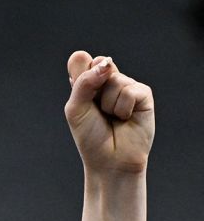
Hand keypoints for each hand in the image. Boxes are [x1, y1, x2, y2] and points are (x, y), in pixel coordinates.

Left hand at [65, 51, 154, 177]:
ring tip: (113, 118)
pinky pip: (130, 91)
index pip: (82, 60)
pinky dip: (123, 108)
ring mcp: (127, 86)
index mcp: (89, 81)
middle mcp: (108, 80)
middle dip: (93, 90)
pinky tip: (126, 119)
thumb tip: (107, 62)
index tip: (81, 98)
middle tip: (97, 110)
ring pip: (115, 80)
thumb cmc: (90, 136)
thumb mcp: (76, 108)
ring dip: (108, 104)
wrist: (110, 160)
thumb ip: (84, 82)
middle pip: (100, 64)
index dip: (80, 76)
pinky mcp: (143, 94)